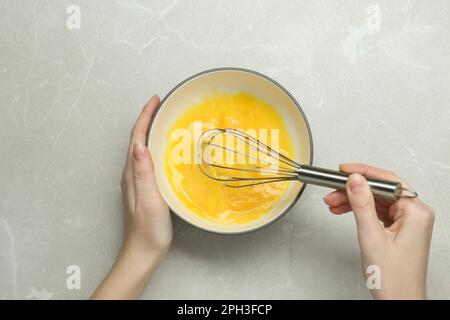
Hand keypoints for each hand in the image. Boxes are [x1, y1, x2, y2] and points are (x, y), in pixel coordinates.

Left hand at [120, 95, 171, 260]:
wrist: (143, 253)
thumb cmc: (148, 230)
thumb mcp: (148, 200)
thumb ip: (143, 173)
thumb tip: (139, 145)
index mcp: (132, 173)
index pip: (137, 138)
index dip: (145, 117)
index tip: (156, 99)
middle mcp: (132, 174)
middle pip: (138, 140)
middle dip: (148, 119)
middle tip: (163, 105)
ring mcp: (138, 182)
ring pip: (144, 149)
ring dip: (152, 132)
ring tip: (166, 121)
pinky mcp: (145, 189)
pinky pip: (150, 161)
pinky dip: (157, 148)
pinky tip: (168, 151)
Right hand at [323, 163, 433, 299]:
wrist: (398, 301)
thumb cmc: (393, 278)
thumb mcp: (371, 236)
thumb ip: (362, 205)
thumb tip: (355, 180)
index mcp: (416, 212)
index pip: (387, 181)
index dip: (363, 173)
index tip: (344, 170)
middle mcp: (415, 214)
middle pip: (380, 190)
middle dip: (353, 190)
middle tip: (332, 191)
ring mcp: (408, 222)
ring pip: (376, 200)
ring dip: (353, 201)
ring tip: (333, 203)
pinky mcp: (399, 228)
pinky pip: (377, 211)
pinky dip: (359, 210)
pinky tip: (343, 210)